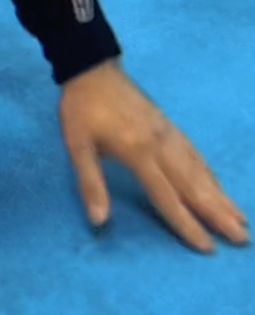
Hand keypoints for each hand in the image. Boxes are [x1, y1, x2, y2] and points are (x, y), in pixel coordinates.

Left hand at [59, 61, 247, 252]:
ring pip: (200, 170)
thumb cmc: (81, 108)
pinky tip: (218, 185)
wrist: (92, 67)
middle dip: (218, 214)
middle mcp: (161, 145)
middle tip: (242, 238)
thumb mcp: (76, 145)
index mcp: (138, 152)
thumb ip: (90, 183)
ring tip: (240, 218)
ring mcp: (168, 134)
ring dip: (221, 196)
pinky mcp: (169, 126)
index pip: (167, 196)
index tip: (208, 247)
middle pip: (194, 186)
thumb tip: (99, 221)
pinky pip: (195, 154)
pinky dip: (210, 174)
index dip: (187, 224)